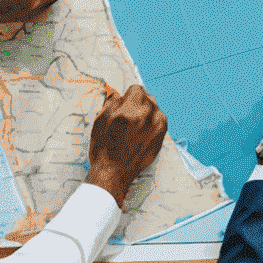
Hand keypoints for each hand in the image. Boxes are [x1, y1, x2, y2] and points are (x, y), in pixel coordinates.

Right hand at [87, 85, 167, 207]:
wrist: (113, 173)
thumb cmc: (104, 148)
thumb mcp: (100, 121)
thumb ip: (111, 102)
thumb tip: (118, 93)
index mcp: (129, 109)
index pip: (136, 89)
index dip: (128, 97)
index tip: (125, 105)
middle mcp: (146, 115)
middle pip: (147, 98)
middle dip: (138, 104)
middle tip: (129, 117)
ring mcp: (157, 125)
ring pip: (155, 109)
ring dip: (147, 113)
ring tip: (135, 127)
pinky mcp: (162, 136)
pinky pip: (160, 120)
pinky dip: (153, 123)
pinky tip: (142, 133)